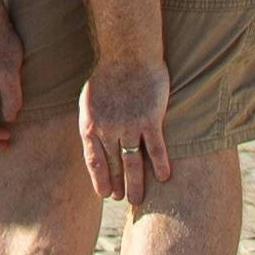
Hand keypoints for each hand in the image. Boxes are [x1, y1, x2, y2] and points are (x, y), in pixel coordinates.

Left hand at [80, 57, 172, 206]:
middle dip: (118, 185)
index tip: (105, 194)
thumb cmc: (107, 75)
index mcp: (90, 125)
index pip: (94, 161)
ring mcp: (129, 125)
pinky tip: (165, 178)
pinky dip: (161, 164)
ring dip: (136, 182)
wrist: (127, 54)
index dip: (100, 179)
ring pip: (133, 162)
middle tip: (123, 200)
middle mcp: (108, 130)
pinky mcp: (150, 119)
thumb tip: (94, 138)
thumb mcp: (89, 100)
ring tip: (138, 199)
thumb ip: (94, 121)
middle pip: (114, 165)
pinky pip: (156, 147)